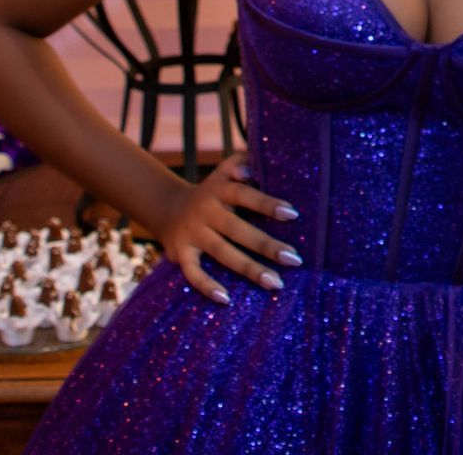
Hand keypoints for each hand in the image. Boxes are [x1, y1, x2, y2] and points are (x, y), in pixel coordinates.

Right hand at [156, 151, 300, 303]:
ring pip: (222, 253)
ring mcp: (192, 233)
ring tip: (276, 283)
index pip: (245, 195)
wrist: (167, 207)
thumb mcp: (224, 172)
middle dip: (267, 245)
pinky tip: (227, 300)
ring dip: (249, 269)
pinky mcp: (180, 254)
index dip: (267, 203)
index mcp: (220, 189)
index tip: (293, 214)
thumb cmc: (213, 191)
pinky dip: (207, 286)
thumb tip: (260, 162)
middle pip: (238, 229)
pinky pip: (193, 273)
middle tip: (295, 259)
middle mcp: (206, 210)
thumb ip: (242, 163)